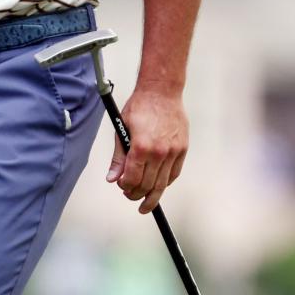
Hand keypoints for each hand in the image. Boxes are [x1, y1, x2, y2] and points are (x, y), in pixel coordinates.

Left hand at [106, 86, 187, 214]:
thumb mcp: (122, 129)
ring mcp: (173, 152)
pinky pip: (174, 174)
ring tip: (145, 203)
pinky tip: (159, 187)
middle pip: (147, 185)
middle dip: (136, 194)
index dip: (125, 187)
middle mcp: (159, 152)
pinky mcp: (182, 149)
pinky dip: (166, 183)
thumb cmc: (140, 107)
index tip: (121, 187)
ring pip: (162, 184)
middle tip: (130, 196)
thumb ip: (118, 157)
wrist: (162, 91)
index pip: (132, 179)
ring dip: (152, 196)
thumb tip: (112, 179)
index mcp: (141, 147)